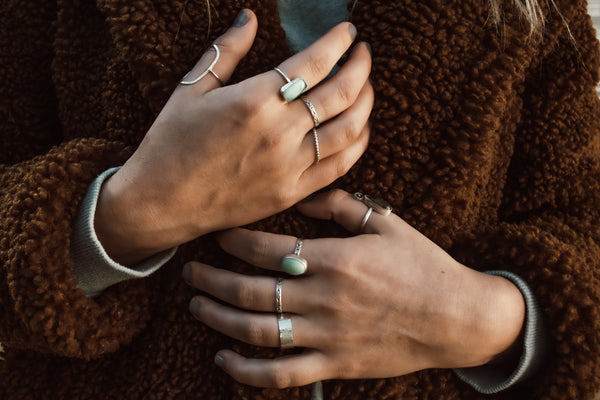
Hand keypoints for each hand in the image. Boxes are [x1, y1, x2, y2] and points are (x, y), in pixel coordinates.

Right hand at [95, 10, 373, 264]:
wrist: (160, 203)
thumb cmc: (169, 143)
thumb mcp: (192, 89)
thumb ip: (227, 50)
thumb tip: (250, 17)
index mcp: (254, 100)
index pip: (315, 62)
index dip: (339, 42)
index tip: (348, 31)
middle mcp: (279, 133)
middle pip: (342, 93)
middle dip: (361, 66)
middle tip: (363, 53)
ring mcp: (289, 166)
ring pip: (350, 129)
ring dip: (366, 103)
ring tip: (365, 87)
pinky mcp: (291, 193)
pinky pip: (339, 166)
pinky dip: (357, 144)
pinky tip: (359, 129)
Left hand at [183, 189, 524, 387]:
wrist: (456, 317)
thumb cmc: (421, 265)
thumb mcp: (385, 223)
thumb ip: (338, 206)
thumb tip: (299, 194)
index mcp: (336, 260)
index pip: (267, 250)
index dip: (234, 240)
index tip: (216, 233)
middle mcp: (325, 299)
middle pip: (251, 292)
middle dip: (212, 281)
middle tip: (190, 271)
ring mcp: (328, 336)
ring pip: (258, 333)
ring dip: (219, 320)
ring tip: (197, 306)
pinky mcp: (334, 366)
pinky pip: (281, 374)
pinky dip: (246, 371)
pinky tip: (224, 358)